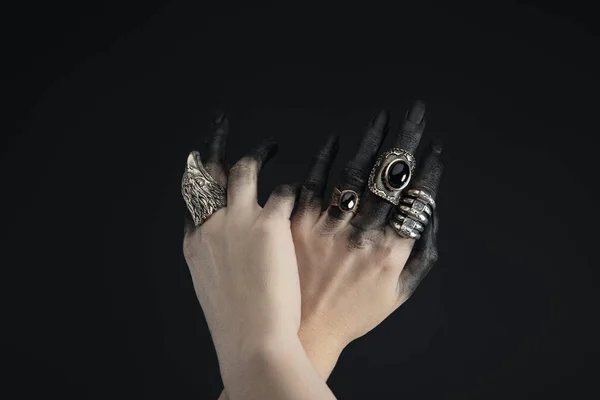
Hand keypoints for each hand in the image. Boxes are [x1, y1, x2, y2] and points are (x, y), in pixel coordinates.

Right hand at [183, 116, 334, 399]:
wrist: (252, 341)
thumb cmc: (239, 325)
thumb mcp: (216, 290)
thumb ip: (220, 263)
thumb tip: (232, 253)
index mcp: (196, 243)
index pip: (196, 200)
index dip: (205, 183)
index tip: (212, 171)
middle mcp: (212, 224)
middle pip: (213, 177)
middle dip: (220, 155)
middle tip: (228, 139)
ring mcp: (238, 220)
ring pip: (245, 171)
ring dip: (258, 156)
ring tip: (270, 148)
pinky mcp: (269, 223)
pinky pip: (284, 192)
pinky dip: (293, 191)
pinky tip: (302, 193)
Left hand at [290, 102, 442, 377]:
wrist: (301, 332)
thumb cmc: (351, 314)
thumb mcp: (397, 293)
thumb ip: (419, 255)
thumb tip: (427, 214)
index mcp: (391, 250)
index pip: (417, 197)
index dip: (428, 168)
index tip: (433, 147)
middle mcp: (364, 233)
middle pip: (389, 177)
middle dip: (405, 141)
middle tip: (414, 115)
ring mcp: (329, 226)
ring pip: (354, 172)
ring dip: (371, 141)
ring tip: (383, 120)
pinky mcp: (298, 223)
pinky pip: (312, 182)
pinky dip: (324, 158)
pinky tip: (333, 140)